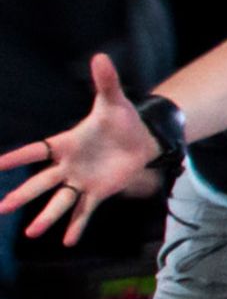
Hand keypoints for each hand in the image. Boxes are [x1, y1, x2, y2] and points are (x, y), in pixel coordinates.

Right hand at [2, 55, 164, 245]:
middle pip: (41, 182)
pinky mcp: (98, 192)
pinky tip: (66, 241)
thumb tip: (100, 57)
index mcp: (65, 144)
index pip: (35, 151)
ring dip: (46, 216)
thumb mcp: (113, 101)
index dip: (15, 158)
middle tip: (1, 207)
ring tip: (32, 232)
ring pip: (60, 201)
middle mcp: (67, 166)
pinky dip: (76, 225)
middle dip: (22, 194)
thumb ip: (105, 82)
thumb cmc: (120, 120)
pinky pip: (84, 211)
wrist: (140, 139)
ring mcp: (81, 181)